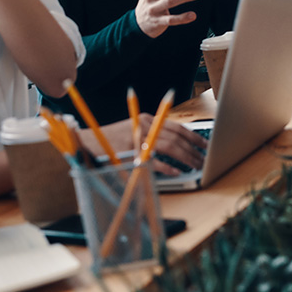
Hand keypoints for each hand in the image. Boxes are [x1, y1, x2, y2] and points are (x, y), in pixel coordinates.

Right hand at [78, 116, 207, 174]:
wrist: (87, 143)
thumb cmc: (111, 141)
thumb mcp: (134, 133)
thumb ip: (152, 136)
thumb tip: (176, 147)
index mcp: (146, 120)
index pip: (176, 126)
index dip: (193, 136)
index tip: (205, 144)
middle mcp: (143, 126)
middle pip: (176, 136)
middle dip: (193, 149)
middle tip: (204, 159)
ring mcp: (137, 138)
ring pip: (169, 146)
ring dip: (186, 157)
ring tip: (196, 165)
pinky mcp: (130, 152)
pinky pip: (153, 160)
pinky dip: (167, 167)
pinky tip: (176, 172)